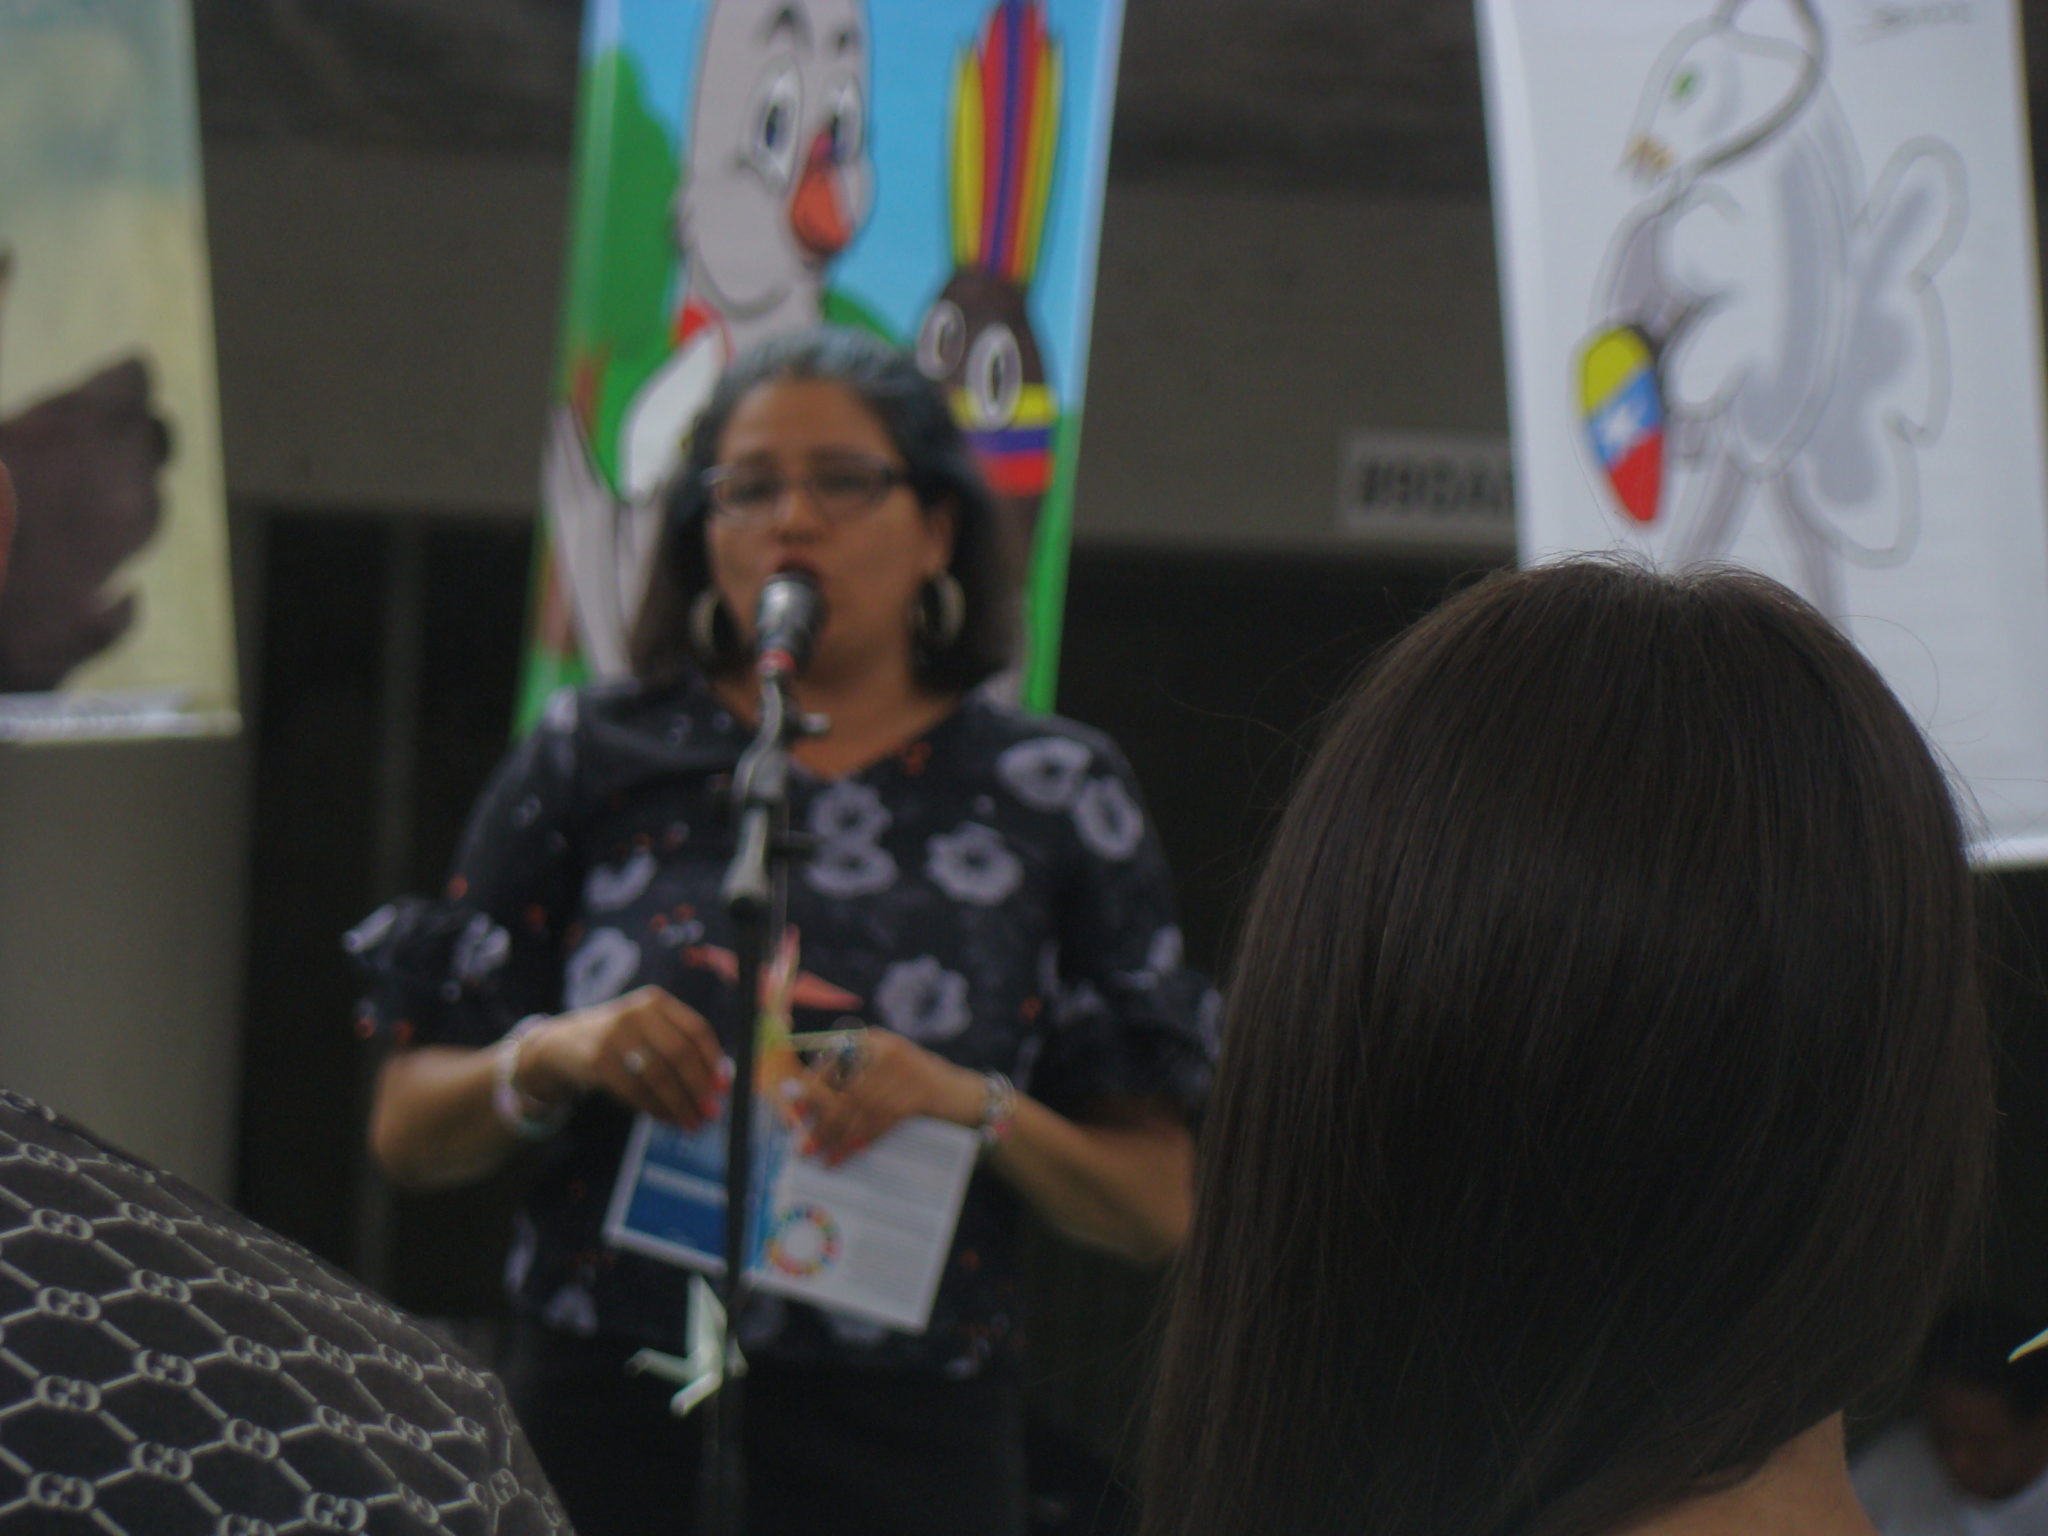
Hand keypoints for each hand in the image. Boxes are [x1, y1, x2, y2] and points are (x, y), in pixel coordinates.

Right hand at [521, 986, 731, 1131]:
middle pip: (680, 1053)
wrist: (561, 1045)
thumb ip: (681, 1049)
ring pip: (658, 1076)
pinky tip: (665, 1118)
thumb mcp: (648, 1032)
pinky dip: (654, 1108)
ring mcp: (615, 1035)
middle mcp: (637, 1013)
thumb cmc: (619, 1042)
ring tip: (691, 1122)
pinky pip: (635, 1090)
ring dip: (679, 1104)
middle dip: (699, 1087)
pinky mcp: (598, 1060)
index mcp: (656, 1002)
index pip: (696, 1029)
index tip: (724, 1087)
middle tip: (711, 1113)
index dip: (713, 1060)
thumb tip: (721, 1081)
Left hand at [794, 1030, 983, 1166]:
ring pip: (861, 1109)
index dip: (813, 1087)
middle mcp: (888, 1050)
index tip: (793, 1109)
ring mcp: (905, 1072)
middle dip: (822, 1119)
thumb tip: (809, 1104)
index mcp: (876, 1040)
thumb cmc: (917, 1088)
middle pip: (846, 1089)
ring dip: (837, 1136)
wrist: (964, 1097)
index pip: (835, 1060)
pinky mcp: (918, 1096)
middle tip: (804, 1143)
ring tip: (820, 1154)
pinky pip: (880, 1122)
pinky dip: (860, 1140)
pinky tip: (846, 1155)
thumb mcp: (887, 1072)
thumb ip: (855, 1080)